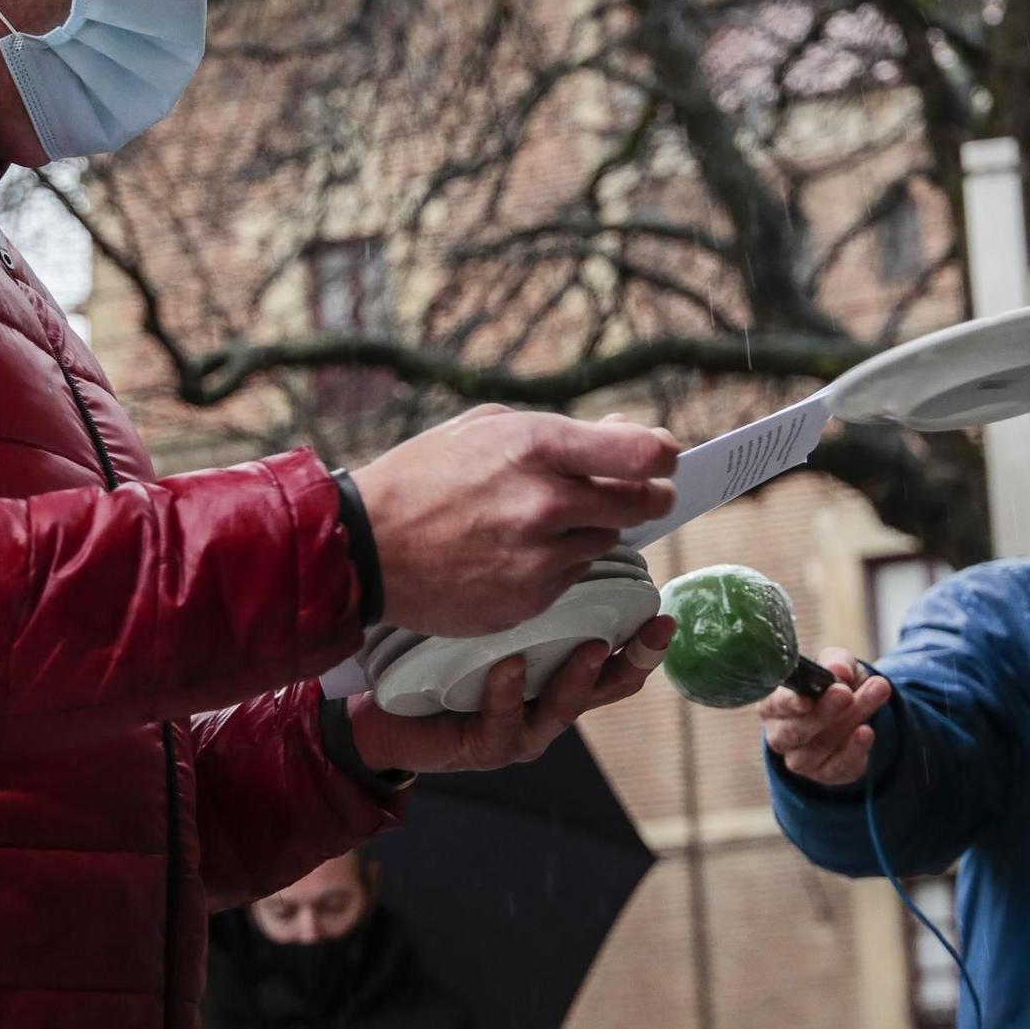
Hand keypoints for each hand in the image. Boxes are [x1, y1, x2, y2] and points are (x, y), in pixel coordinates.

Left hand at [345, 616, 676, 773]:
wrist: (383, 714)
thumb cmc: (439, 660)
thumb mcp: (488, 619)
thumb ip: (525, 590)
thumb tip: (557, 527)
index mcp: (557, 673)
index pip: (616, 657)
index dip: (646, 640)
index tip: (665, 609)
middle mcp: (548, 704)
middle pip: (608, 688)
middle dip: (636, 660)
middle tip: (655, 630)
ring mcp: (519, 730)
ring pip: (561, 711)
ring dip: (578, 679)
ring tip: (591, 647)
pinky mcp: (482, 747)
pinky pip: (501, 722)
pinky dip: (507, 693)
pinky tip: (508, 667)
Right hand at [350, 405, 679, 636]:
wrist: (366, 548)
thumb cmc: (424, 476)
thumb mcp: (488, 429)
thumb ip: (563, 431)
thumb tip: (625, 431)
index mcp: (537, 447)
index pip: (642, 453)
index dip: (662, 455)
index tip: (663, 457)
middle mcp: (546, 503)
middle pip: (640, 502)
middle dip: (646, 495)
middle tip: (641, 492)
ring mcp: (540, 558)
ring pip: (606, 541)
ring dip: (592, 529)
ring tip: (545, 520)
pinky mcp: (531, 599)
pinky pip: (571, 576)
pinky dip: (559, 563)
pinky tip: (519, 552)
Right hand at [760, 646, 891, 786]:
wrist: (850, 710)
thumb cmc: (830, 682)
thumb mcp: (835, 663)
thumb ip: (837, 661)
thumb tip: (839, 670)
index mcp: (773, 704)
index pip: (773, 705)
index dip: (787, 704)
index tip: (805, 700)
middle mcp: (780, 735)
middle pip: (794, 730)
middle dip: (823, 712)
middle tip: (846, 694)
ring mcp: (800, 759)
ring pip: (818, 748)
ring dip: (848, 723)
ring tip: (874, 697)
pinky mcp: (825, 773)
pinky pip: (837, 767)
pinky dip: (853, 750)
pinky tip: (867, 732)